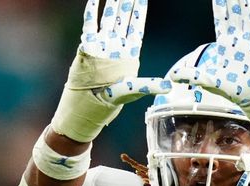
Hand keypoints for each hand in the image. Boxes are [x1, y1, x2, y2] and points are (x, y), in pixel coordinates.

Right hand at [52, 0, 170, 141]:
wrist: (83, 109)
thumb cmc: (106, 103)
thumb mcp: (129, 93)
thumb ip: (145, 86)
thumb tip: (166, 86)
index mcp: (128, 55)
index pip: (136, 27)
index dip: (140, 11)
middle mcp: (115, 47)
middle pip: (123, 18)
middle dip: (127, 3)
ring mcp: (100, 45)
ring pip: (108, 18)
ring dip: (112, 3)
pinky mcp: (86, 48)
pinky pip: (89, 24)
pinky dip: (91, 10)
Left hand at [170, 0, 249, 105]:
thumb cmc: (234, 89)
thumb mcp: (209, 81)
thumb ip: (192, 75)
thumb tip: (172, 76)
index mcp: (226, 42)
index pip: (221, 17)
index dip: (219, 4)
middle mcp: (239, 36)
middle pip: (233, 11)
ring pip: (246, 13)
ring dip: (243, 0)